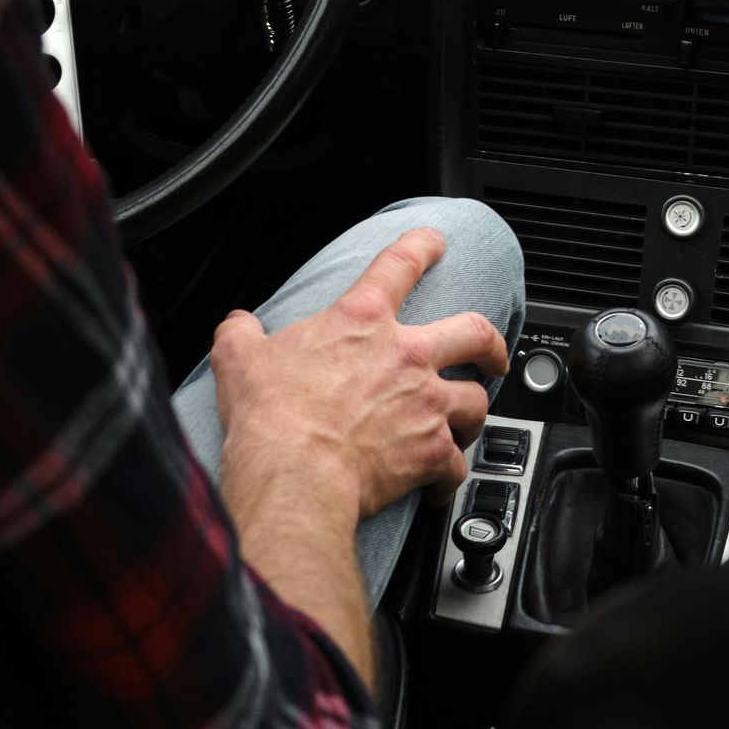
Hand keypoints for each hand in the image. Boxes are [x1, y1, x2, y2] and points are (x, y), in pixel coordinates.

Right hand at [210, 226, 510, 524]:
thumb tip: (238, 324)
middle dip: (489, 343)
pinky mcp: (432, 453)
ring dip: (471, 414)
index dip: (422, 246)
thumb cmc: (271, 415)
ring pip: (476, 402)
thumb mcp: (240, 358)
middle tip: (491, 352)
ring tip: (464, 424)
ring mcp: (426, 405)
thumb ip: (241, 332)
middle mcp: (407, 356)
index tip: (434, 242)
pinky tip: (440, 485)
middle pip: (474, 333)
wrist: (294, 473)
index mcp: (363, 321)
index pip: (401, 263)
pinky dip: (450, 476)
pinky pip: (457, 466)